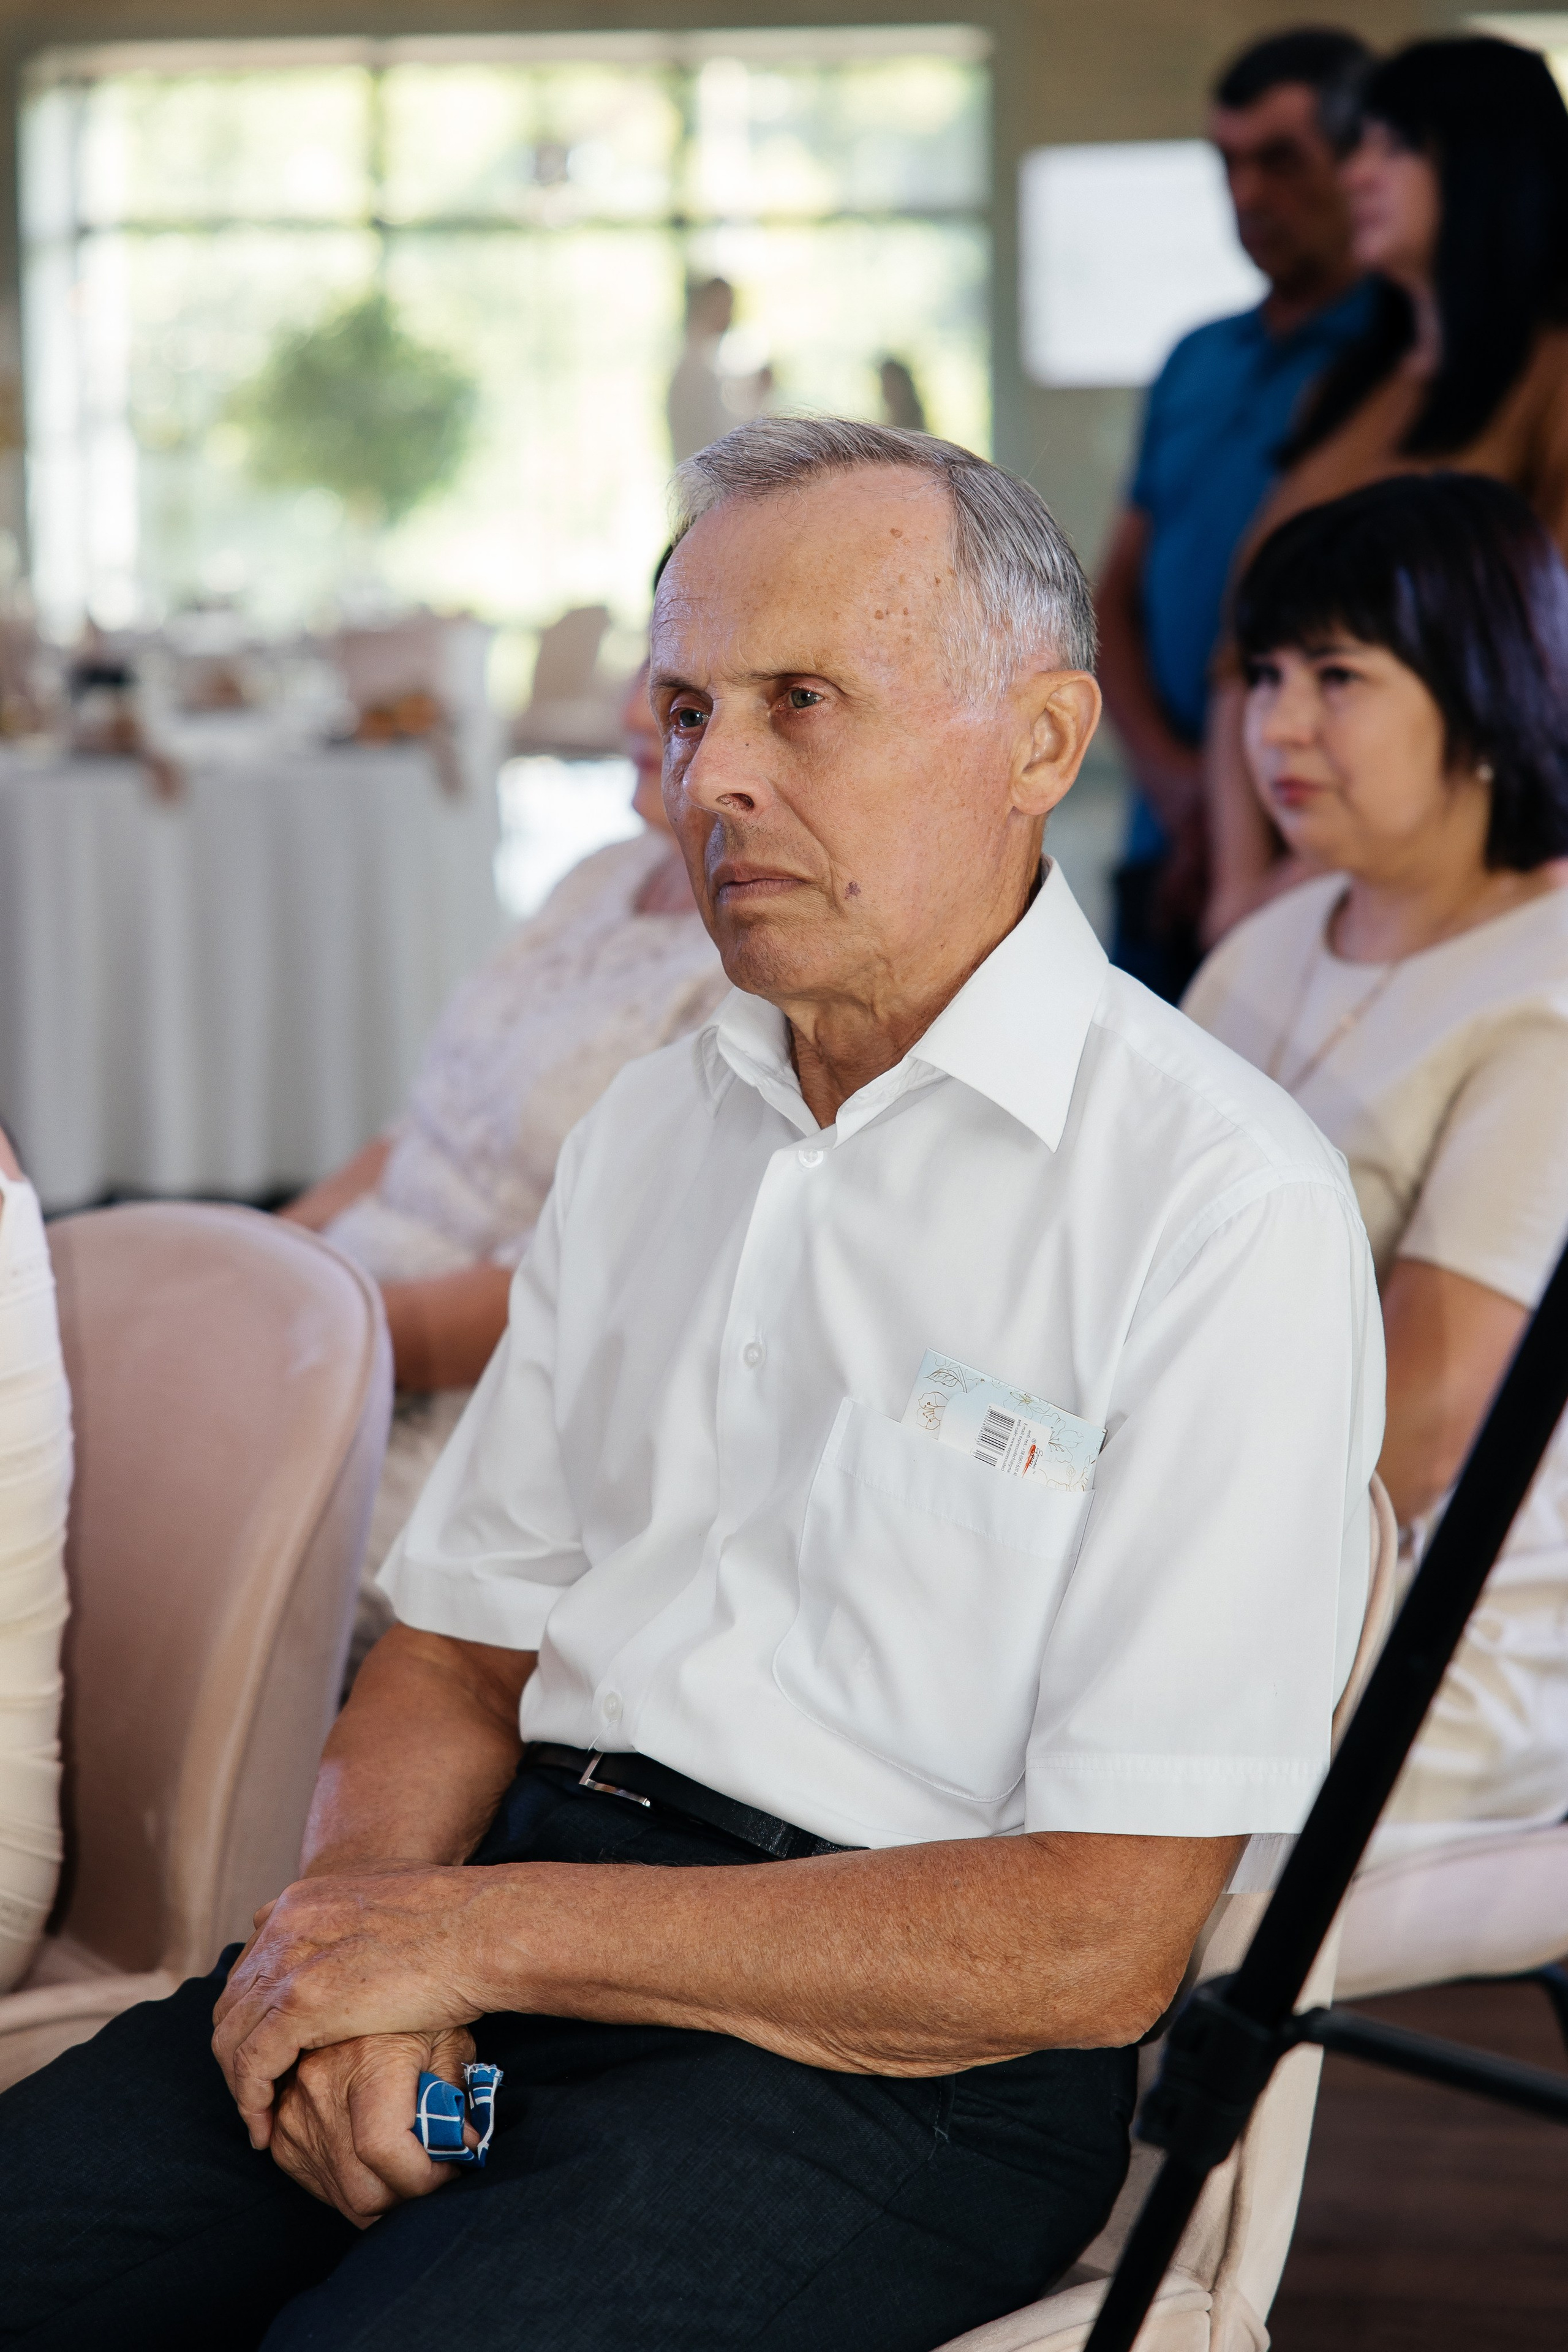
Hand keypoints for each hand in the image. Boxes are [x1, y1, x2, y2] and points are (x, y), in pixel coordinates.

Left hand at [212, 1864, 508, 2147]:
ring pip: (231, 2035)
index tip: (269, 2049)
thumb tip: (348, 1944)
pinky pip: (250, 2063)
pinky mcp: (302, 2000)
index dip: (253, 2014)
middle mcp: (284, 1924)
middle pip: (232, 2001)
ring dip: (239, 2083)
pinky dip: (250, 2099)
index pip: (250, 1967)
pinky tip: (264, 2125)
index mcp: (301, 1900)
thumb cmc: (454, 1920)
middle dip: (238, 2050)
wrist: (481, 1927)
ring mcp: (290, 1960)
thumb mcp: (386, 1901)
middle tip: (258, 2090)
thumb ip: (349, 1920)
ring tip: (258, 2116)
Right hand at [270, 2027, 478, 2225]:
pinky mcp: (283, 2131)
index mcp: (366, 2063)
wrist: (358, 1988)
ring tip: (410, 2166)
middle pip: (363, 2191)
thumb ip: (456, 2095)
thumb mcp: (449, 2039)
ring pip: (342, 2198)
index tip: (451, 2168)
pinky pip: (321, 2185)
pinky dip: (353, 2186)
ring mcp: (294, 2114)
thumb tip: (463, 2147)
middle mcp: (320, 2090)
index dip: (425, 2178)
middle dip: (408, 2198)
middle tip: (434, 2175)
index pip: (385, 2149)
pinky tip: (378, 2163)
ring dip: (383, 2197)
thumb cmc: (417, 2011)